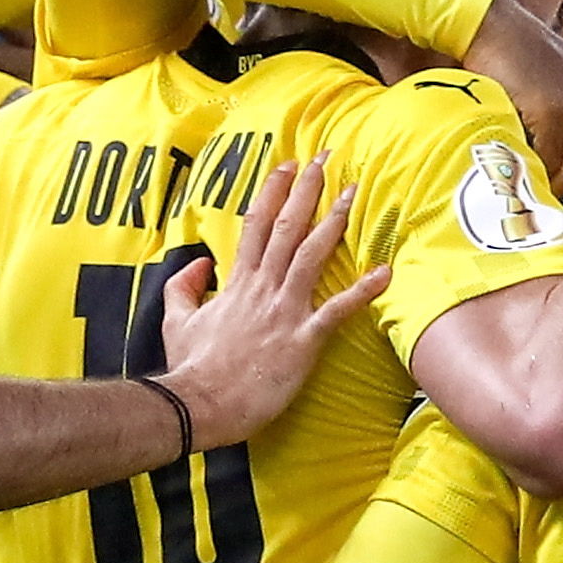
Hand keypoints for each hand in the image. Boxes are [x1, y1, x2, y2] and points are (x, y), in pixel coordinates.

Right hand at [151, 155, 391, 448]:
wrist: (200, 404)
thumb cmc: (192, 368)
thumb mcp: (176, 320)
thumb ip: (184, 286)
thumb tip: (201, 262)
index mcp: (237, 283)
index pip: (256, 225)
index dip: (273, 192)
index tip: (287, 166)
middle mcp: (263, 288)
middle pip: (287, 227)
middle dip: (306, 189)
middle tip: (324, 158)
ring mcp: (284, 311)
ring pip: (312, 255)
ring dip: (334, 221)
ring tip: (354, 193)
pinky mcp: (303, 340)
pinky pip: (337, 310)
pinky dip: (363, 291)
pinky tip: (386, 272)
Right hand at [461, 0, 562, 198]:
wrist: (491, 26)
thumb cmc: (514, 60)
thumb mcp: (558, 86)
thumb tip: (560, 171)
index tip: (546, 179)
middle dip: (559, 185)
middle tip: (527, 183)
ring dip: (544, 181)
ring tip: (518, 176)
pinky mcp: (555, 108)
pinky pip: (549, 160)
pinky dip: (530, 168)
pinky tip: (512, 162)